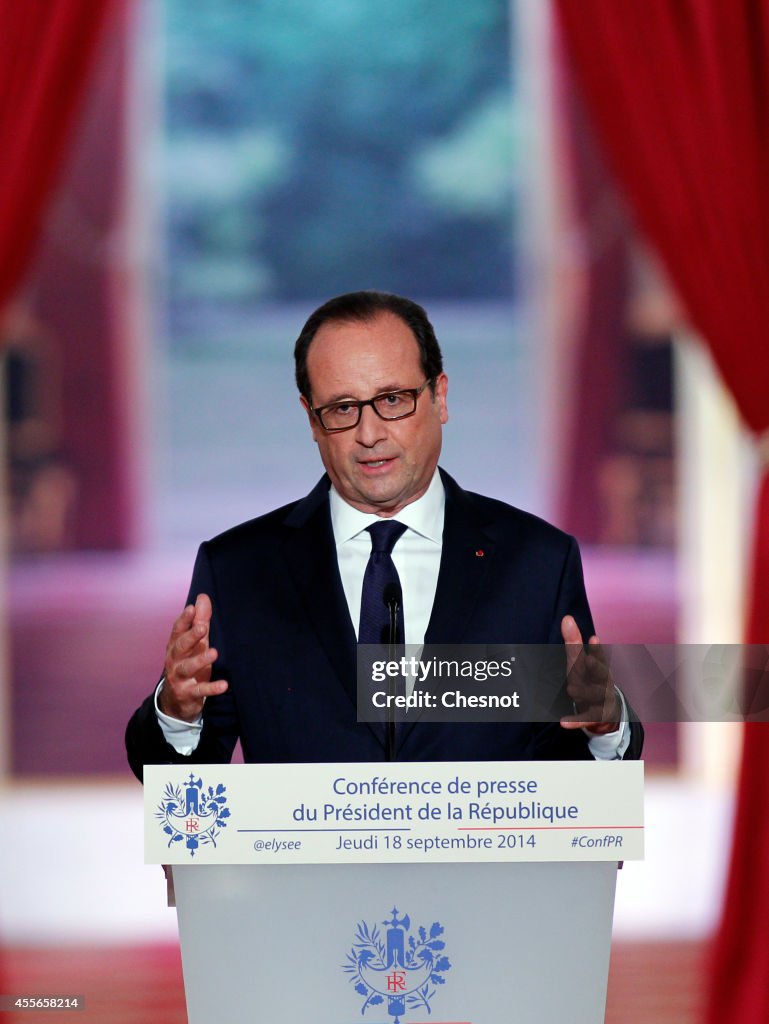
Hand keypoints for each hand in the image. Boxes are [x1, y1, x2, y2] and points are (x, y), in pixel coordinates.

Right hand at [158, 593, 227, 722]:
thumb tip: (202, 597)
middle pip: (180, 646)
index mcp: (176, 646)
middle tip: (203, 628)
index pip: (177, 630)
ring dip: (200, 660)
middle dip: (191, 637)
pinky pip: (199, 690)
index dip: (184, 620)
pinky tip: (224, 685)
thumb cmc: (187, 664)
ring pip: (187, 667)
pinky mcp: (188, 693)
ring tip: (214, 653)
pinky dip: (211, 688)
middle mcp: (174, 660)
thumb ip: (199, 621)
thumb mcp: (195, 644)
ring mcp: (179, 678)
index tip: (191, 608)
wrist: (176, 701)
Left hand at [559, 615, 620, 734]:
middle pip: (600, 674)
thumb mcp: (582, 662)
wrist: (607, 710)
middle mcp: (603, 681)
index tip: (594, 638)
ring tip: (572, 690)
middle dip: (595, 667)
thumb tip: (567, 618)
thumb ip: (574, 642)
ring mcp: (600, 699)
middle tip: (587, 660)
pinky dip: (575, 721)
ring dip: (583, 692)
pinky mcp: (594, 715)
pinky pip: (584, 719)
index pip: (599, 656)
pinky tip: (563, 722)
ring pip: (592, 695)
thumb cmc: (590, 679)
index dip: (598, 648)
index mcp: (600, 667)